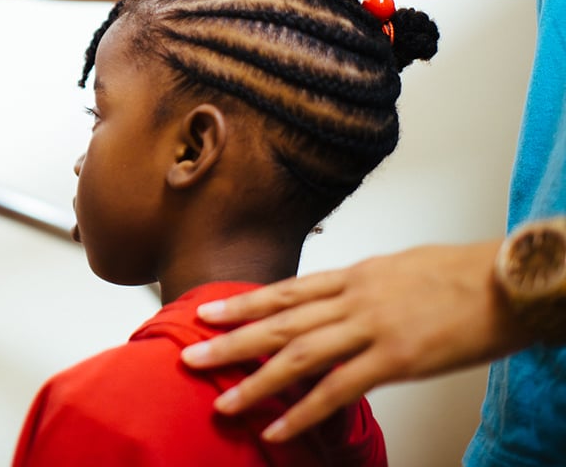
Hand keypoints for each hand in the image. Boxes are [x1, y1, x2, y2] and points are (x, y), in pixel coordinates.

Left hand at [179, 240, 530, 441]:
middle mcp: (353, 298)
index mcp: (353, 276)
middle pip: (279, 321)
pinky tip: (278, 426)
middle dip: (231, 339)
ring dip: (256, 380)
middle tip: (191, 354)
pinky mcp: (396, 358)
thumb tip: (338, 299)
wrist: (506, 280)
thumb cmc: (459, 275)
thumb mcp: (398, 269)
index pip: (285, 291)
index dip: (243, 303)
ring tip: (223, 401)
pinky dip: (304, 410)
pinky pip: (339, 388)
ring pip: (299, 355)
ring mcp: (371, 327)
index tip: (207, 311)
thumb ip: (362, 287)